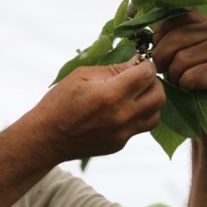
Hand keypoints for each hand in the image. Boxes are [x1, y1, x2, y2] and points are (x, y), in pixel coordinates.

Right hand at [29, 57, 164, 161]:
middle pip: (159, 96)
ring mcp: (123, 133)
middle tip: (140, 78)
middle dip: (153, 82)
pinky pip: (140, 127)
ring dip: (151, 101)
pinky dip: (138, 115)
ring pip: (156, 114)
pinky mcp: (120, 144)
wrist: (47, 138)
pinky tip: (122, 109)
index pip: (148, 75)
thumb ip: (113, 69)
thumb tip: (136, 63)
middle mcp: (123, 116)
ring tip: (135, 94)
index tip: (140, 63)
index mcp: (112, 95)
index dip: (146, 65)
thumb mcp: (82, 75)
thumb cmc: (60, 102)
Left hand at [152, 12, 206, 107]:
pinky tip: (189, 86)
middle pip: (174, 40)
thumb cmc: (187, 71)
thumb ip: (161, 31)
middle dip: (162, 59)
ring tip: (179, 78)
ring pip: (181, 60)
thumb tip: (132, 11)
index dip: (159, 36)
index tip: (159, 48)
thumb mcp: (175, 47)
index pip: (171, 18)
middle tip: (164, 69)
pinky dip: (184, 85)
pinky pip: (190, 77)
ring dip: (174, 75)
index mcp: (199, 20)